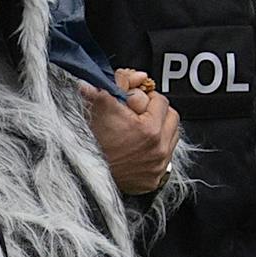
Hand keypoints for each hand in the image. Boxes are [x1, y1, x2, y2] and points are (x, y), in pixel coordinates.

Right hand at [80, 69, 176, 194]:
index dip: (147, 97)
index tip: (136, 101)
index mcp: (150, 129)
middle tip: (140, 113)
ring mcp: (157, 166)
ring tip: (140, 131)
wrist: (83, 175)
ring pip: (172, 139)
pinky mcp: (153, 181)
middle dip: (158, 113)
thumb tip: (133, 75)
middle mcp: (158, 150)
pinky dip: (154, 152)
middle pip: (172, 119)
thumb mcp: (100, 106)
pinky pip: (164, 161)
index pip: (162, 102)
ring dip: (160, 131)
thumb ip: (115, 83)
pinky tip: (138, 149)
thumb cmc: (89, 141)